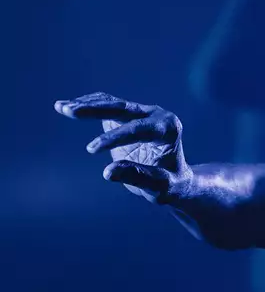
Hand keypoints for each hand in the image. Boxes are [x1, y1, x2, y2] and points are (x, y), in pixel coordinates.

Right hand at [55, 92, 192, 203]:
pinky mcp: (129, 116)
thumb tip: (108, 172)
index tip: (91, 149)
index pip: (139, 129)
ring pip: (113, 104)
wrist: (175, 178)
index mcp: (169, 129)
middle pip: (124, 109)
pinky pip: (107, 105)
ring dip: (87, 105)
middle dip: (97, 109)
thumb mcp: (160, 187)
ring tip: (61, 107)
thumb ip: (138, 177)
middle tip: (71, 111)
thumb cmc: (170, 185)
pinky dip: (87, 105)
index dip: (115, 137)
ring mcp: (143, 113)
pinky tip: (66, 106)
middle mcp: (157, 116)